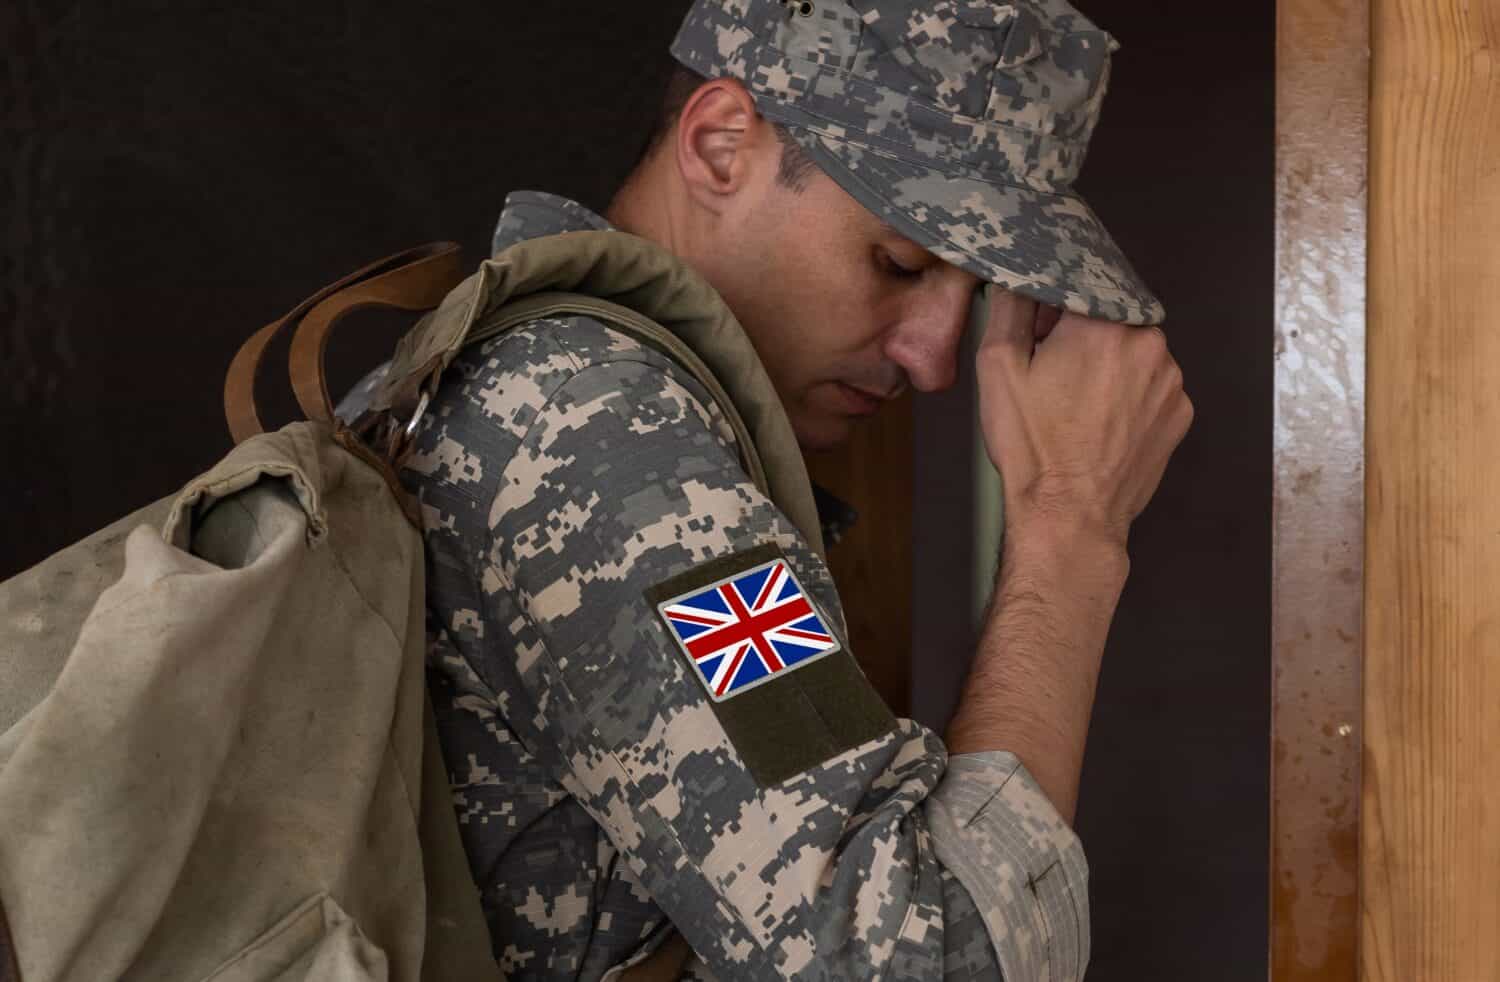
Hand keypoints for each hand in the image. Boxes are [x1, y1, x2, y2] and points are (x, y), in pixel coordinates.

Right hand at [974, 289, 1192, 553]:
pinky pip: (1152, 387)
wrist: (1069, 515)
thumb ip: (1009, 307)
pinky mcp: (1181, 412)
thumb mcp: (998, 367)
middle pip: (1110, 319)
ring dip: (1109, 367)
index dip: (1054, 310)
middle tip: (1054, 378)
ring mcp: (1171, 381)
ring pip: (1133, 353)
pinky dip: (1129, 396)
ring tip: (1077, 407)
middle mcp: (1148, 344)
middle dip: (1082, 338)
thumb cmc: (1033, 447)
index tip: (1041, 334)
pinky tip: (1100, 423)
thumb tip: (1019, 278)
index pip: (1079, 285)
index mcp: (1103, 323)